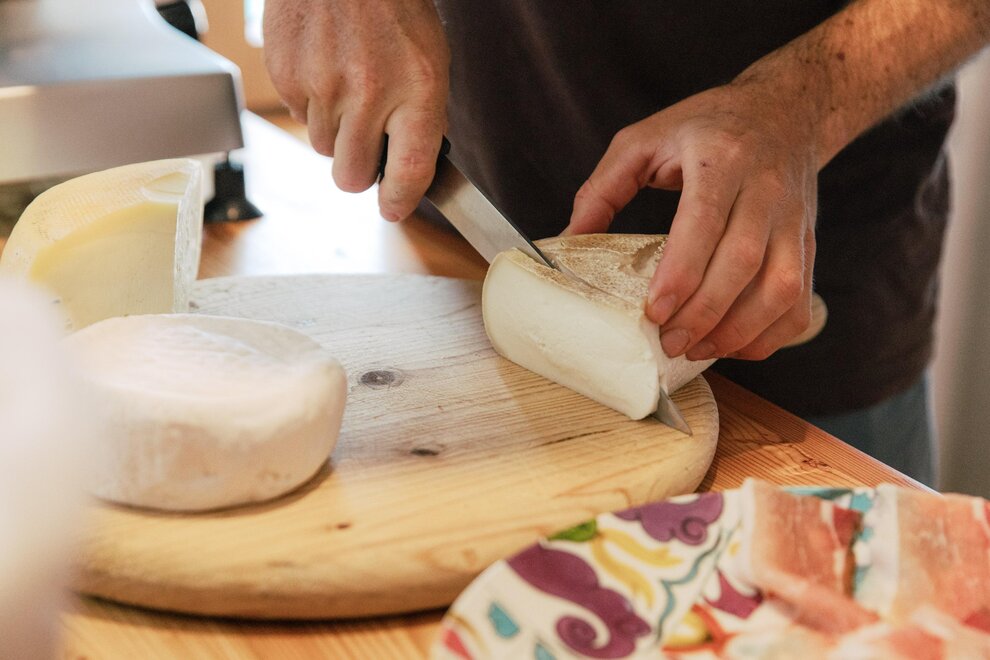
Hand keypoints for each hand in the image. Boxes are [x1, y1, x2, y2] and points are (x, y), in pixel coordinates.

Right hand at [263, 0, 448, 220]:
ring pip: (324, 150)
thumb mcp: (430, 57)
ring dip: (337, 133)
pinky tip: (326, 68)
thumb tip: (410, 165)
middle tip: (367, 147)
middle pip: (352, 177)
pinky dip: (314, 104)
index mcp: (418, 89)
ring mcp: (323, 85)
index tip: (394, 207)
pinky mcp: (287, 76)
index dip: (400, 200)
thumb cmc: (394, 6)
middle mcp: (369, 92)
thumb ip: (423, 115)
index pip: (410, 171)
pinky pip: (301, 117)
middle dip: (360, 172)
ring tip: (348, 88)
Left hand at [566, 78, 817, 361]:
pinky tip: (735, 344)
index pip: (706, 220)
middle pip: (744, 260)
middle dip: (705, 312)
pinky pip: (800, 300)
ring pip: (782, 286)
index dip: (682, 272)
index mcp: (720, 157)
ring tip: (698, 349)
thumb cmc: (705, 127)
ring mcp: (794, 218)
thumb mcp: (643, 140)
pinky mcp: (809, 242)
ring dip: (740, 329)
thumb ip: (602, 189)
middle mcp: (765, 187)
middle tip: (669, 342)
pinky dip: (771, 334)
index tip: (655, 311)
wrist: (785, 111)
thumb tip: (568, 242)